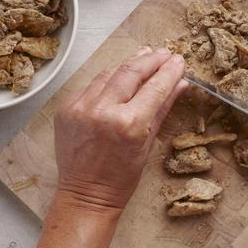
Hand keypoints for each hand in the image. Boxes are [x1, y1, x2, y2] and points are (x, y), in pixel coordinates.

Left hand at [53, 46, 187, 211]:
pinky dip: (108, 79)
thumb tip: (180, 84)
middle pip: (130, 71)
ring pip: (109, 73)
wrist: (85, 194)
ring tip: (144, 56)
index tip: (178, 61)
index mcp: (128, 124)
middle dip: (150, 60)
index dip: (169, 71)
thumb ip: (162, 108)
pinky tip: (119, 76)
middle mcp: (103, 111)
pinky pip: (91, 85)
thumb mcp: (148, 143)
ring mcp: (81, 108)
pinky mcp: (67, 108)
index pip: (155, 87)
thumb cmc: (121, 177)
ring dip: (129, 64)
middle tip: (163, 53)